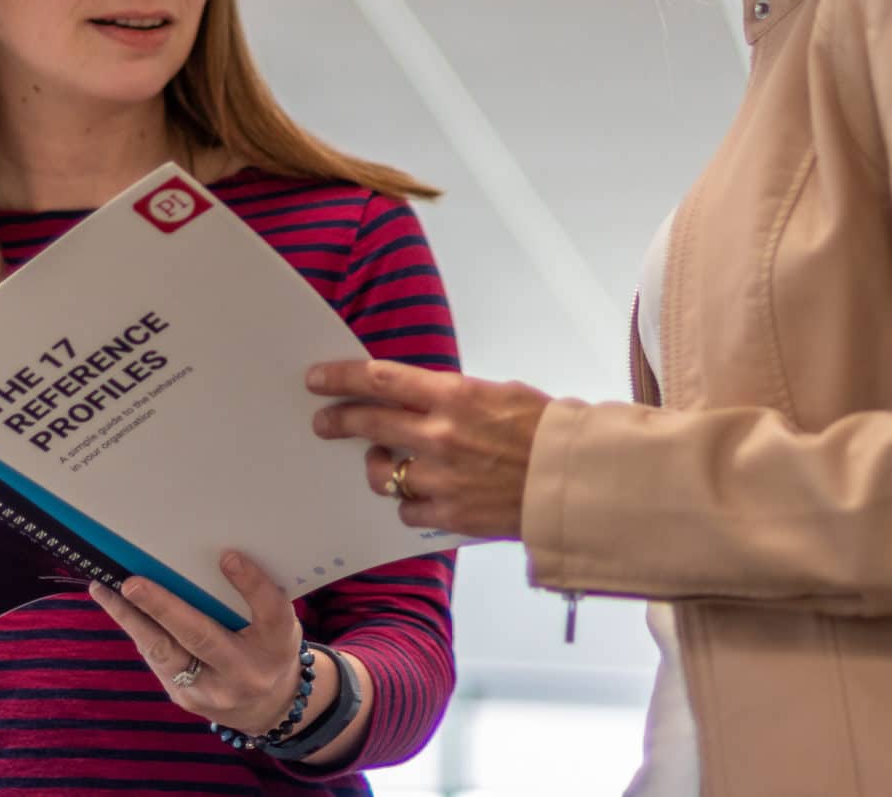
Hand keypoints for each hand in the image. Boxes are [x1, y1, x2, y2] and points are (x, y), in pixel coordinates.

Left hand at [90, 552, 313, 735]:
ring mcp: (211, 691)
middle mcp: (246, 671)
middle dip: (163, 608)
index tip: (228, 557)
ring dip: (130, 619)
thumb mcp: (277, 621)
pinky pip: (157, 659)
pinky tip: (118, 606)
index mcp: (278, 643)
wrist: (267, 707)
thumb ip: (255, 596)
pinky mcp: (185, 699)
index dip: (251, 583)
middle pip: (201, 636)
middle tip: (133, 583)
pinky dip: (137, 630)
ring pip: (163, 652)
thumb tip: (214, 556)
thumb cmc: (270, 647)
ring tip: (104, 589)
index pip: (270, 610)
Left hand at [306, 360, 551, 539]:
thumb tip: (417, 397)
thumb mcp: (499, 393)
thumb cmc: (544, 430)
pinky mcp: (449, 514)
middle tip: (322, 422)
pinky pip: (407, 510)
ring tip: (389, 464)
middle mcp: (440, 435)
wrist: (575, 480)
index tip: (317, 378)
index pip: (381, 379)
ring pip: (383, 473)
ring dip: (379, 467)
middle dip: (338, 421)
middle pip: (368, 424)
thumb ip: (452, 397)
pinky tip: (425, 495)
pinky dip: (411, 502)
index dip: (341, 377)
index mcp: (454, 395)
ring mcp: (442, 478)